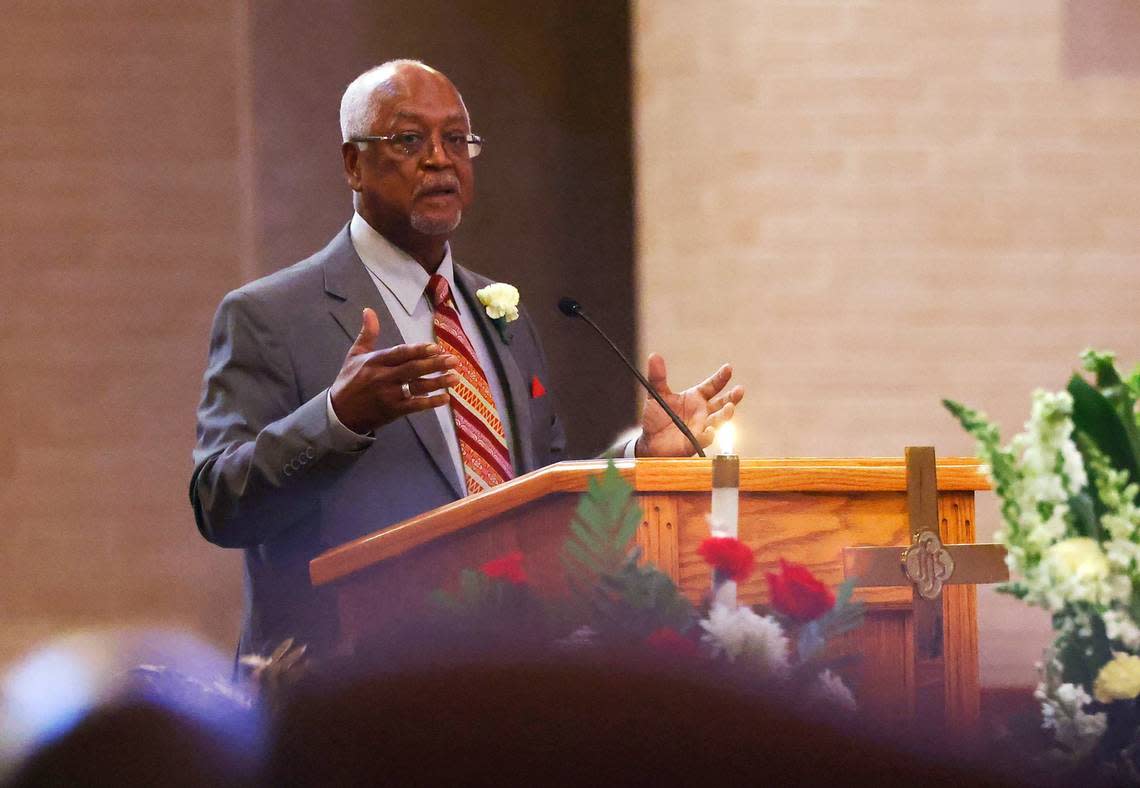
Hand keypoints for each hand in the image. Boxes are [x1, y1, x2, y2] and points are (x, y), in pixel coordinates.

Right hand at [329, 308, 458, 433]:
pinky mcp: (394, 411)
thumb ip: (367, 334)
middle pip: (413, 369)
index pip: (400, 353)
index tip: (436, 347)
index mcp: (375, 362)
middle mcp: (383, 377)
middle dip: (435, 364)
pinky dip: (431, 402)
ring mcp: (389, 395)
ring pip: (417, 387)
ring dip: (438, 383)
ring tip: (456, 378)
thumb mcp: (354, 355)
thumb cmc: (349, 381)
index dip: (418, 350)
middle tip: (454, 360)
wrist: (339, 414)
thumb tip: (368, 310)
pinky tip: (445, 398)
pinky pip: (415, 406)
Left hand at [634, 353, 744, 456]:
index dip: (721, 378)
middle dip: (732, 397)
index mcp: (695, 398)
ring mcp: (700, 427)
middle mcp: (702, 412)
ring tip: (729, 408)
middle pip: (722, 404)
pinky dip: (708, 435)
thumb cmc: (656, 417)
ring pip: (718, 421)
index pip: (712, 386)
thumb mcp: (656, 394)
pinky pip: (704, 440)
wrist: (648, 440)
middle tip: (739, 390)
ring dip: (725, 415)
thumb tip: (654, 356)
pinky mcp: (694, 443)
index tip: (728, 368)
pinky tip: (709, 431)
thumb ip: (657, 377)